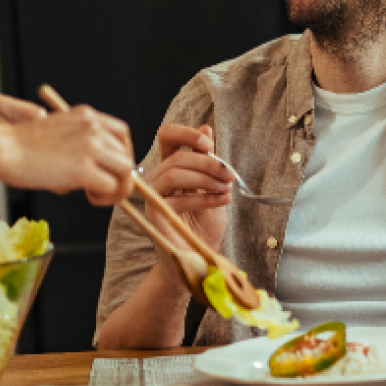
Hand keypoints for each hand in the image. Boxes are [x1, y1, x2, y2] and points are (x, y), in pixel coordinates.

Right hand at [0, 106, 133, 204]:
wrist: (1, 148)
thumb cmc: (20, 145)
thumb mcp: (58, 131)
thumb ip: (81, 142)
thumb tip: (100, 168)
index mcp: (87, 116)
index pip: (121, 135)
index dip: (119, 155)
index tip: (109, 168)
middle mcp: (93, 128)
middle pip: (127, 155)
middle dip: (119, 174)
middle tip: (101, 187)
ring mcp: (90, 147)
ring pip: (126, 171)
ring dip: (117, 187)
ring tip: (96, 194)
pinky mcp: (83, 169)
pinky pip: (112, 186)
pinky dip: (105, 196)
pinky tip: (89, 196)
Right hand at [145, 123, 233, 258]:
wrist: (199, 257)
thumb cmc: (204, 222)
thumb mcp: (213, 186)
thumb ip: (208, 160)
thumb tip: (206, 128)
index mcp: (171, 167)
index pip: (168, 137)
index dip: (186, 134)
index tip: (209, 143)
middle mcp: (158, 179)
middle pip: (176, 157)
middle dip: (208, 162)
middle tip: (231, 174)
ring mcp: (154, 197)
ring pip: (173, 173)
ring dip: (205, 178)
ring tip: (227, 188)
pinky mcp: (156, 215)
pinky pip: (178, 199)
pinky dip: (204, 198)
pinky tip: (223, 200)